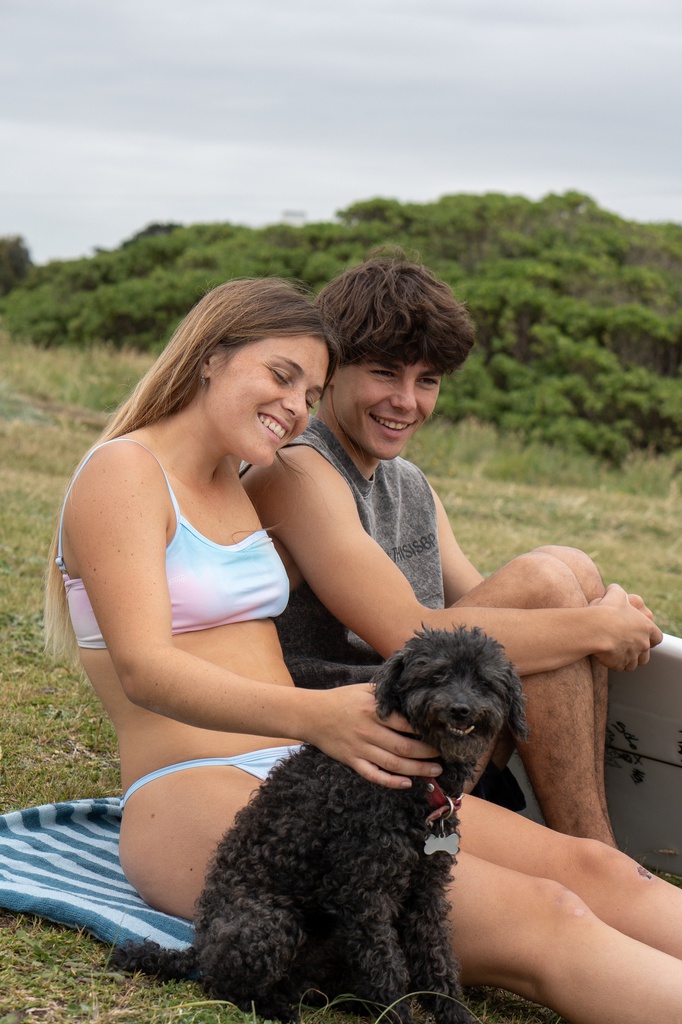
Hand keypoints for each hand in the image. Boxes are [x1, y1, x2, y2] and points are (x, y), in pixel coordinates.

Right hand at [301, 683, 441, 789]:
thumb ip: (386, 694)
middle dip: (427, 752)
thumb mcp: (364, 689)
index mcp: (373, 711)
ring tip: (435, 771)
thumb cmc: (341, 699)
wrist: (311, 714)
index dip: (425, 729)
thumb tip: (411, 693)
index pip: (405, 722)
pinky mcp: (352, 761)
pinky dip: (391, 782)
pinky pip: (373, 775)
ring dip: (417, 769)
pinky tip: (407, 784)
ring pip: (393, 764)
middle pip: (404, 746)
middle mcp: (368, 731)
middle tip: (445, 755)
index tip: (440, 732)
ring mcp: (360, 748)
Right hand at [591, 584, 662, 670]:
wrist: (595, 628)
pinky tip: (607, 656)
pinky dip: (615, 663)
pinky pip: (619, 666)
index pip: (657, 637)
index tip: (642, 635)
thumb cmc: (607, 610)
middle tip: (626, 644)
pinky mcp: (619, 664)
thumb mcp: (614, 594)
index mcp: (646, 627)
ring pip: (634, 663)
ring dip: (627, 659)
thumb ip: (618, 592)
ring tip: (617, 653)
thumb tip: (614, 590)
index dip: (650, 637)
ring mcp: (632, 656)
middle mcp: (643, 643)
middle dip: (637, 650)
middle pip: (646, 653)